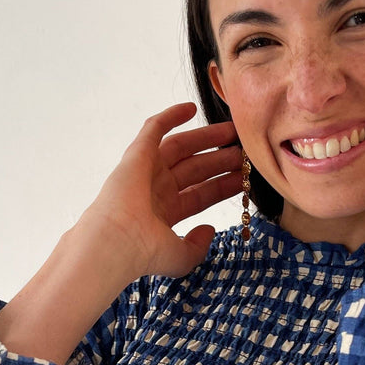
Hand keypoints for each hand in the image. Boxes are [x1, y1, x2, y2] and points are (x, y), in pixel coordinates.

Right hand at [82, 102, 243, 278]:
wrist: (117, 243)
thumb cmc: (144, 254)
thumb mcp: (181, 257)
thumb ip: (198, 247)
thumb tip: (209, 230)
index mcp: (165, 213)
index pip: (201, 194)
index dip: (224, 185)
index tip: (246, 177)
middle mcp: (156, 190)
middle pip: (195, 169)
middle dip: (220, 160)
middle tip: (245, 151)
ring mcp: (145, 171)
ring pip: (181, 148)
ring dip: (206, 138)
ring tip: (232, 130)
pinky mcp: (136, 155)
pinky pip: (153, 128)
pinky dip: (170, 116)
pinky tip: (191, 108)